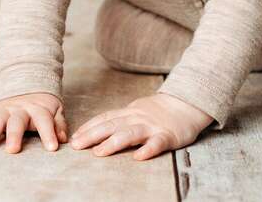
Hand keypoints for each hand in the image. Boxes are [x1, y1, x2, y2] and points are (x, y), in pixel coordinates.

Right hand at [0, 92, 67, 153]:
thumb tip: (64, 138)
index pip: (45, 121)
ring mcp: (4, 110)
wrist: (28, 86)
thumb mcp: (55, 110)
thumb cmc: (43, 106)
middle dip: (14, 135)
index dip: (49, 133)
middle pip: (17, 122)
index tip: (53, 148)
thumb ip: (59, 123)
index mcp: (38, 109)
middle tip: (13, 150)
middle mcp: (19, 109)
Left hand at [69, 92, 213, 160]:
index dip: (89, 127)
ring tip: (99, 152)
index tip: (74, 137)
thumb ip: (121, 120)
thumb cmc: (160, 111)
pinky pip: (157, 143)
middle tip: (76, 146)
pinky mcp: (167, 136)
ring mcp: (152, 126)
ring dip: (113, 142)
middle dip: (92, 135)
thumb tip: (97, 130)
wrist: (188, 104)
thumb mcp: (138, 111)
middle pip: (112, 125)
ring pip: (131, 133)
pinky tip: (139, 157)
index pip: (106, 118)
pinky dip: (148, 149)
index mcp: (130, 112)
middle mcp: (138, 118)